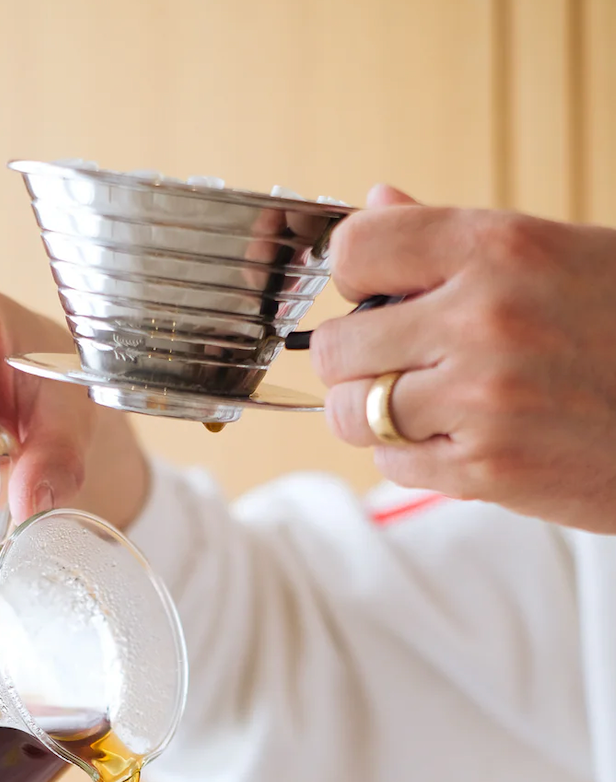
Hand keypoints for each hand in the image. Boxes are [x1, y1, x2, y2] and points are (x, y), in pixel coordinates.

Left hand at [310, 186, 615, 532]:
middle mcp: (484, 317)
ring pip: (353, 413)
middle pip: (337, 345)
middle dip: (358, 360)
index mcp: (500, 246)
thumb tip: (377, 202)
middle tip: (398, 364)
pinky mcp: (485, 469)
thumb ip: (453, 238)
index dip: (354, 278)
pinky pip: (391, 462)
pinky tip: (460, 440)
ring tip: (425, 407)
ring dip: (377, 415)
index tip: (375, 296)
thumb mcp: (554, 255)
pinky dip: (413, 457)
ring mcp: (482, 398)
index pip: (354, 250)